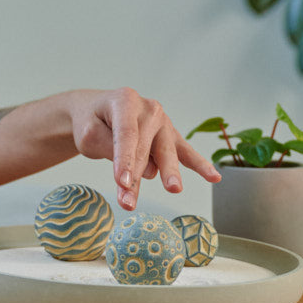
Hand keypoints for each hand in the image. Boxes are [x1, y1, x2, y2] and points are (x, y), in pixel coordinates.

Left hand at [67, 89, 220, 209]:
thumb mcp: (88, 132)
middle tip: (128, 202)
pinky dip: (199, 165)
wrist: (97, 111)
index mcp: (126, 101)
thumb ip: (108, 148)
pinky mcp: (170, 136)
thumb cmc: (92, 122)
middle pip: (145, 147)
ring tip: (173, 189)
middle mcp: (149, 108)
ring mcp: (163, 122)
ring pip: (165, 153)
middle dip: (136, 177)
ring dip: (166, 174)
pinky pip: (186, 152)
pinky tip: (214, 177)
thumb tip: (141, 172)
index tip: (121, 183)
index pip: (126, 134)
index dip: (124, 159)